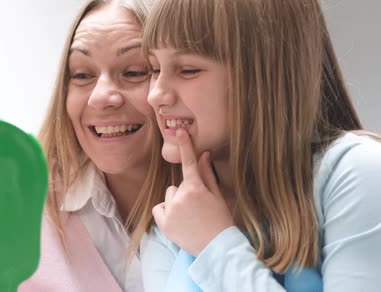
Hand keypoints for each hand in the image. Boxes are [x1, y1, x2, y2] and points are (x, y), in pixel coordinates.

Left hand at [152, 129, 233, 255]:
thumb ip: (207, 175)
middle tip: (198, 209)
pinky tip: (179, 221)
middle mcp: (180, 197)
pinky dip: (166, 213)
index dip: (185, 146)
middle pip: (178, 185)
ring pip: (169, 196)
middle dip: (186, 193)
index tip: (179, 132)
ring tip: (189, 217)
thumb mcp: (217, 196)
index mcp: (195, 188)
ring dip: (176, 202)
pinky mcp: (163, 223)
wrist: (216, 249)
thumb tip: (204, 154)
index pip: (189, 163)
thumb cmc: (220, 221)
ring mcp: (170, 211)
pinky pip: (159, 208)